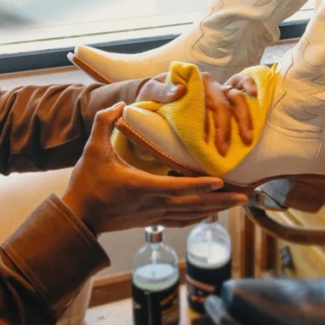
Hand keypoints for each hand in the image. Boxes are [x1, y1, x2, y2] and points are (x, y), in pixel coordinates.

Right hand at [62, 103, 247, 234]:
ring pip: (191, 215)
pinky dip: (199, 216)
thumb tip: (122, 104)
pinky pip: (181, 220)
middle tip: (246, 195)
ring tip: (238, 203)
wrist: (78, 218)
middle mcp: (152, 204)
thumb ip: (105, 123)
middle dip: (221, 201)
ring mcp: (153, 215)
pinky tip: (212, 213)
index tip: (221, 181)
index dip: (199, 185)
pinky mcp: (151, 221)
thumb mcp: (92, 149)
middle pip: (193, 205)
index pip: (176, 187)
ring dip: (216, 209)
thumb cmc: (86, 183)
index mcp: (140, 186)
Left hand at [138, 71, 256, 156]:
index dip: (207, 123)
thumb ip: (162, 91)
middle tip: (222, 150)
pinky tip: (256, 95)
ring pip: (236, 97)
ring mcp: (218, 87)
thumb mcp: (151, 92)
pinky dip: (249, 85)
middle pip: (222, 104)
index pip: (204, 103)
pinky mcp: (223, 92)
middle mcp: (208, 83)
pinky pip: (240, 84)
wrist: (155, 93)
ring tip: (247, 139)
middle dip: (225, 128)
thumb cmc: (153, 95)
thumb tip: (180, 90)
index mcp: (191, 82)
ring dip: (243, 119)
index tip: (205, 141)